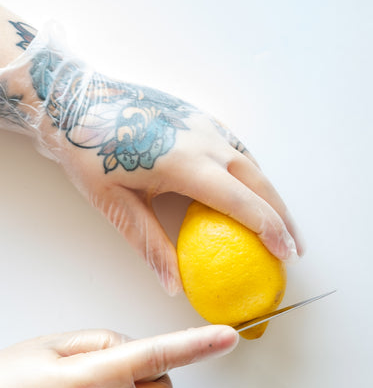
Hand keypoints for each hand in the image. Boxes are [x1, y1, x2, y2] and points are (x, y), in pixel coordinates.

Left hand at [0, 22, 303, 293]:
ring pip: (253, 165)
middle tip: (294, 248)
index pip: (242, 202)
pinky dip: (254, 177)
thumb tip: (174, 285)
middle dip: (283, 218)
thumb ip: (151, 245)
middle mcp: (206, 141)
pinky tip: (253, 192)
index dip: (270, 231)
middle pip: (260, 184)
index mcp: (187, 163)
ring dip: (272, 196)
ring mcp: (206, 125)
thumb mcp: (116, 204)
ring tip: (282, 225)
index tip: (287, 255)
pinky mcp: (201, 118)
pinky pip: (238, 150)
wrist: (76, 102)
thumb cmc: (90, 152)